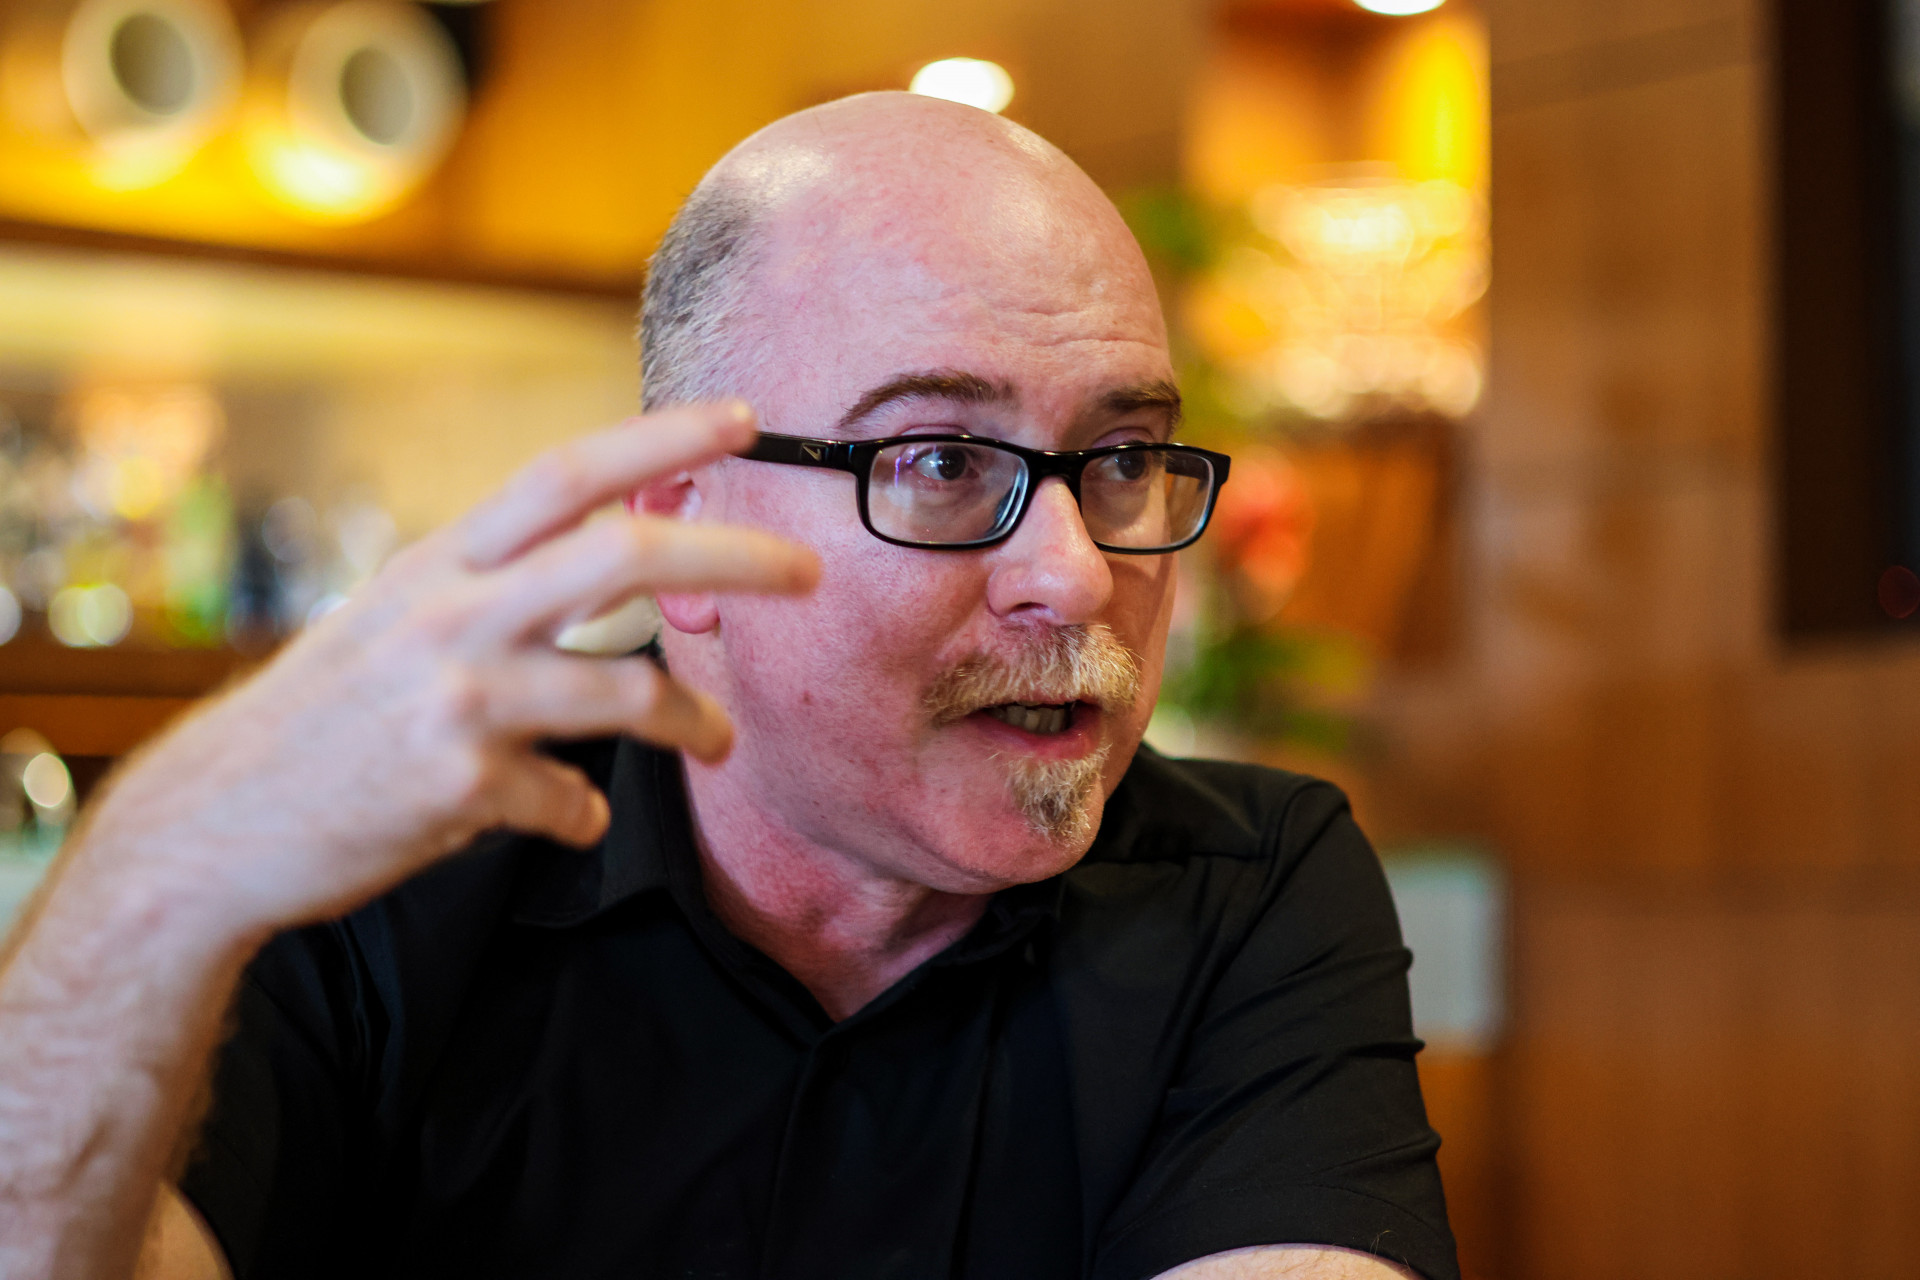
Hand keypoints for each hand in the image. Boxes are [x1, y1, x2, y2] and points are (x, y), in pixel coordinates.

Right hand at [72, 402, 817, 934]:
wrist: (209, 826)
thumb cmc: (320, 721)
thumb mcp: (392, 622)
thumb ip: (491, 592)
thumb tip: (600, 576)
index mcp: (440, 563)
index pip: (564, 475)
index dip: (659, 436)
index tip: (745, 416)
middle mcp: (450, 615)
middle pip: (624, 556)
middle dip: (734, 553)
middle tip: (811, 570)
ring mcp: (453, 698)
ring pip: (627, 693)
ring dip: (693, 722)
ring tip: (719, 741)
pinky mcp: (454, 786)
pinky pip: (568, 800)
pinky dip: (583, 812)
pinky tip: (576, 815)